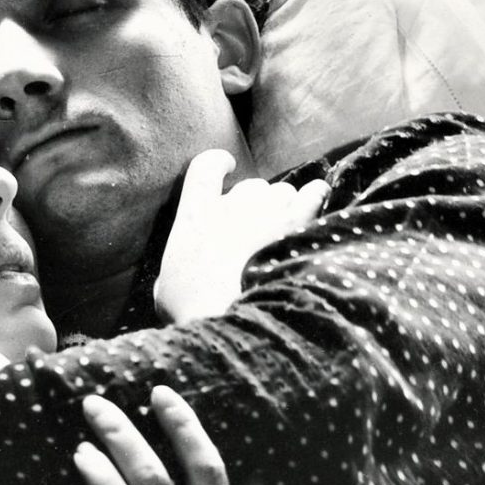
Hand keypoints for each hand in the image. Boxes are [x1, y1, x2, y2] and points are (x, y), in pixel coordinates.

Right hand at [154, 149, 328, 323]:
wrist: (233, 321)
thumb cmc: (194, 311)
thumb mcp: (167, 290)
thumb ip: (178, 269)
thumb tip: (179, 277)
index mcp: (195, 215)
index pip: (204, 167)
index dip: (217, 163)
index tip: (226, 166)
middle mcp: (231, 205)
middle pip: (251, 187)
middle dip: (256, 205)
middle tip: (257, 232)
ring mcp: (267, 211)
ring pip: (282, 192)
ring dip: (284, 208)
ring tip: (284, 231)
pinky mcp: (298, 223)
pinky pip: (313, 194)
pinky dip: (315, 196)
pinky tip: (317, 201)